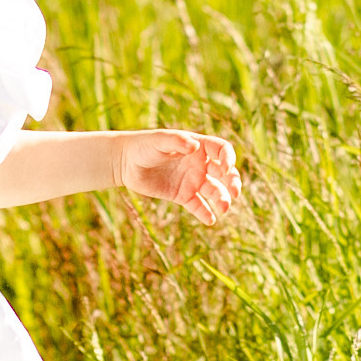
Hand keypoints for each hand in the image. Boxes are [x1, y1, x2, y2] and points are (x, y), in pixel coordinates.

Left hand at [117, 128, 240, 222]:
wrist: (125, 163)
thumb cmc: (143, 146)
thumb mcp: (159, 141)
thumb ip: (177, 141)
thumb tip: (194, 146)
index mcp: (198, 146)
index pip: (222, 150)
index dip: (229, 158)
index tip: (227, 168)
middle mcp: (199, 164)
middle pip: (225, 173)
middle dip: (233, 182)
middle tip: (235, 192)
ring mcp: (192, 181)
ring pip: (214, 191)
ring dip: (223, 199)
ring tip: (224, 208)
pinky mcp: (183, 196)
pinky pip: (199, 206)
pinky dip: (206, 213)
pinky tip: (210, 220)